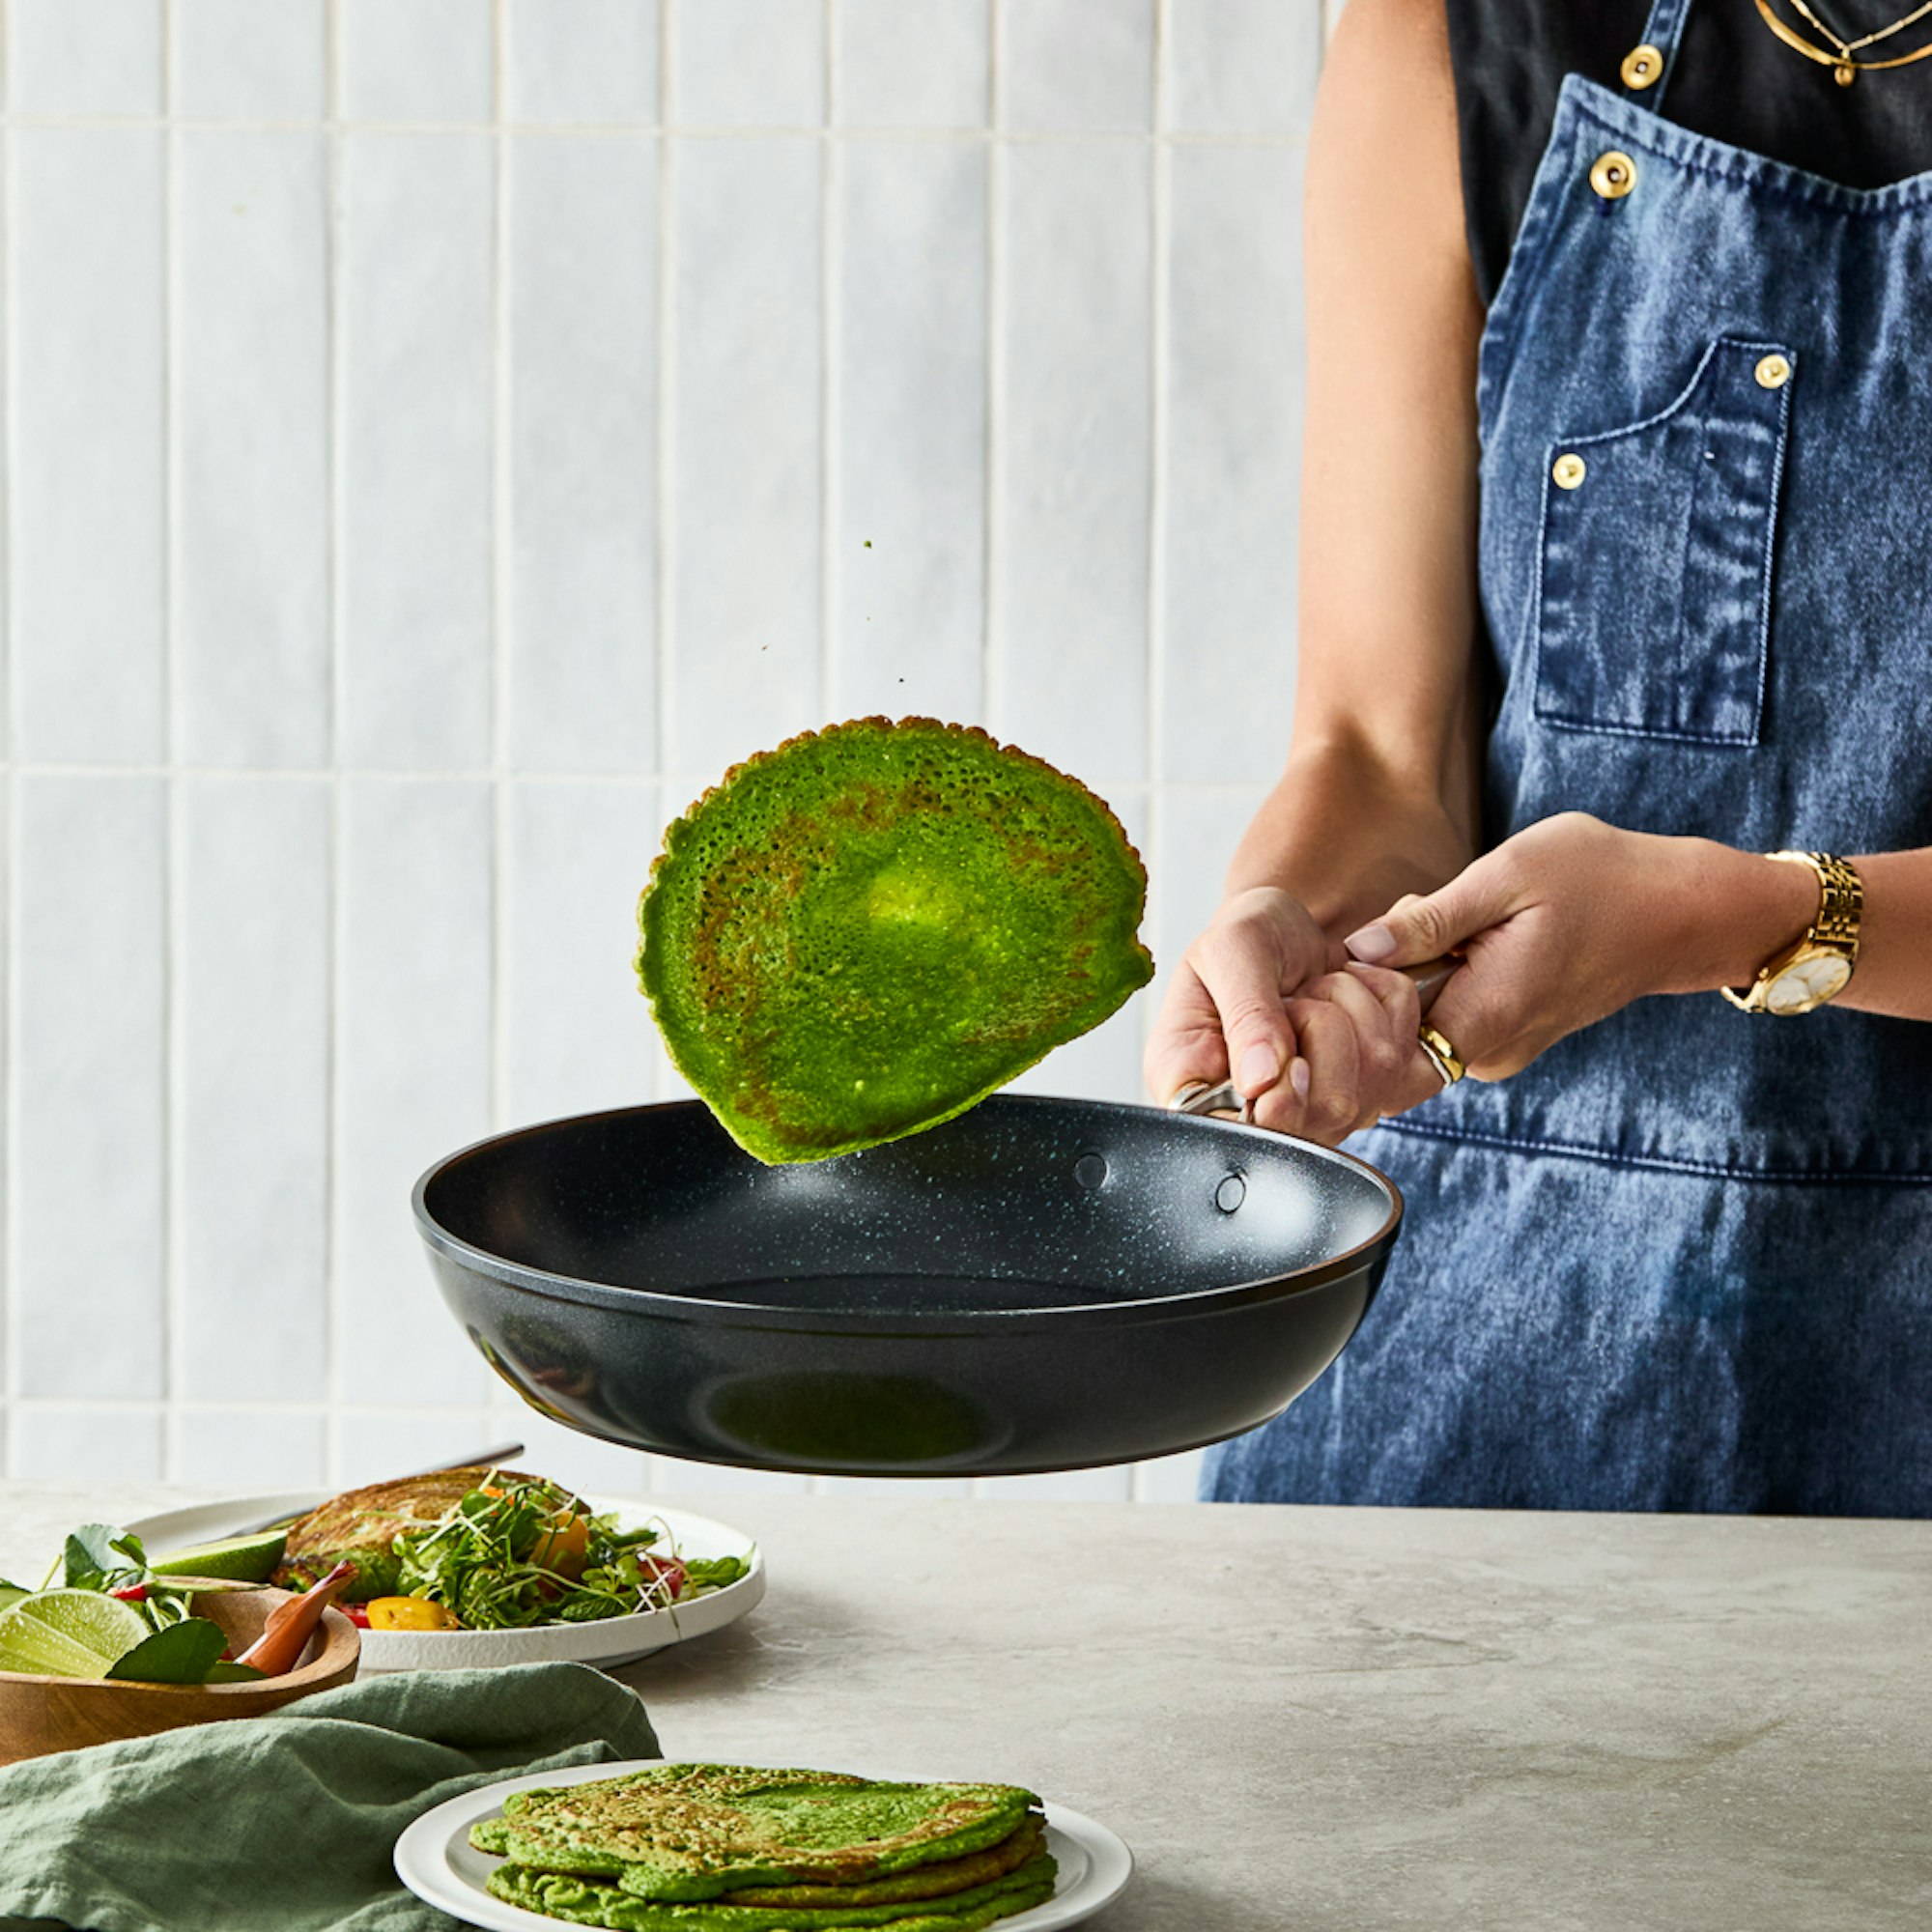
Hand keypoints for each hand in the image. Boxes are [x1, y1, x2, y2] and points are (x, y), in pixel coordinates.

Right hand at [1143, 890, 1440, 1141]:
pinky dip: (1389, 1009)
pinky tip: (1351, 996)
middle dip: (1322, 1029)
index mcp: (1193, 1086)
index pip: (1234, 1138)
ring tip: (1317, 991)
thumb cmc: (1245, 940)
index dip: (1277, 1106)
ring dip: (1355, 1013)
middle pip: (1323, 1113)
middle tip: (1294, 998)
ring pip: (1371, 1087)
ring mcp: (1313, 1113)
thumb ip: (1246, 1014)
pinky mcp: (1364, 1096)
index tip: (1289, 1058)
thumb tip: (1259, 1080)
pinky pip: (1405, 1062)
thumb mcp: (1228, 951)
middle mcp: (1254, 1114)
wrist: (1286, 932)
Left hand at [1342, 812, 1816, 1079]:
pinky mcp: (1505, 1038)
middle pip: (1390, 1027)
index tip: (1371, 941)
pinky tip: (1472, 937)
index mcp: (1482, 1018)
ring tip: (1462, 922)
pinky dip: (1442, 975)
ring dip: (1416, 967)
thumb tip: (1357, 951)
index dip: (1355, 994)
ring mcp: (1498, 1051)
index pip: (1376, 1040)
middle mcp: (1487, 1053)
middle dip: (1385, 970)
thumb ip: (1427, 921)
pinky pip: (1446, 1014)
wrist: (1678, 911)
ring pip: (1417, 1016)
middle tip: (1426, 912)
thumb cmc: (1598, 880)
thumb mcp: (1505, 878)